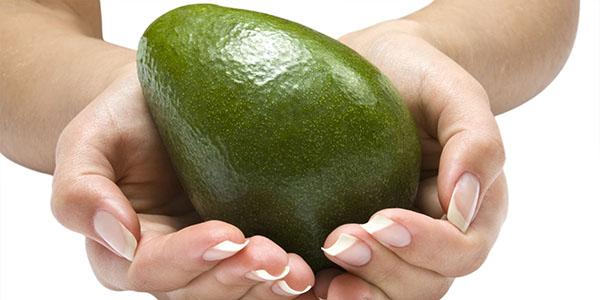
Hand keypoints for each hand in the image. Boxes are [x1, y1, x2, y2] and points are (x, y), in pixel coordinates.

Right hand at [50, 63, 315, 298]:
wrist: (165, 102)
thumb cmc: (124, 118)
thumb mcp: (88, 140)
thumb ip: (80, 191)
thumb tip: (117, 236)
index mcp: (126, 248)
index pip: (151, 268)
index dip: (187, 259)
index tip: (226, 234)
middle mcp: (171, 262)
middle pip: (198, 291)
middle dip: (236, 279)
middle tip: (276, 257)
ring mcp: (212, 259)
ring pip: (235, 293)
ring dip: (268, 288)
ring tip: (299, 270)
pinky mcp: (247, 244)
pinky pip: (265, 277)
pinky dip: (290, 284)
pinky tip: (317, 275)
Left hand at [313, 21, 507, 298]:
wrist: (378, 69)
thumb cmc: (420, 76)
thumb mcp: (453, 92)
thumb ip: (476, 141)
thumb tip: (463, 202)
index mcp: (471, 208)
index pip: (461, 250)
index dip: (425, 247)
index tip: (383, 220)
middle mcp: (437, 236)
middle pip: (425, 283)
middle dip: (384, 271)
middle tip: (338, 242)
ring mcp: (397, 244)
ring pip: (390, 292)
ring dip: (359, 292)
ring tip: (320, 277)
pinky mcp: (360, 241)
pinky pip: (351, 279)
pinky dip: (331, 288)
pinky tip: (305, 279)